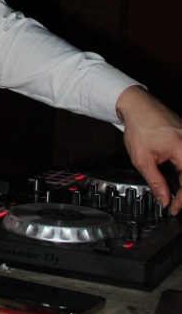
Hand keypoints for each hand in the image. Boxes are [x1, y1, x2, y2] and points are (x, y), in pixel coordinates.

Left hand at [116, 85, 181, 215]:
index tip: (174, 208)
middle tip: (176, 203)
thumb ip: (155, 182)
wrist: (137, 105)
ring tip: (177, 193)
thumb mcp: (142, 159)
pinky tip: (178, 178)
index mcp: (181, 149)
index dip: (181, 199)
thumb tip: (164, 200)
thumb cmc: (139, 127)